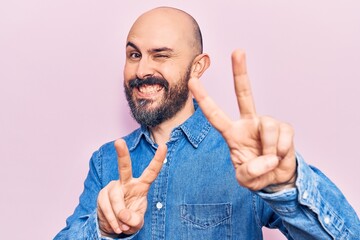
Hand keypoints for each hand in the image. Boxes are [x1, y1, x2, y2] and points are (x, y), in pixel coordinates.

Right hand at [97, 139, 166, 235]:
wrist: (115, 226)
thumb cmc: (130, 219)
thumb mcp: (137, 222)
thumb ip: (135, 219)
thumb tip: (124, 216)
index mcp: (141, 186)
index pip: (151, 172)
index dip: (158, 159)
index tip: (164, 146)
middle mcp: (126, 182)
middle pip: (124, 167)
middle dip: (122, 154)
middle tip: (119, 141)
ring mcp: (112, 187)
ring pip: (116, 199)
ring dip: (119, 216)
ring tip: (122, 227)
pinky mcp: (102, 195)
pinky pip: (106, 208)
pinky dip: (112, 221)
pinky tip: (116, 226)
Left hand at [188, 49, 296, 191]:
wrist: (277, 178)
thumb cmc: (256, 174)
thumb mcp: (245, 179)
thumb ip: (249, 173)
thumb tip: (265, 159)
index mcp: (232, 133)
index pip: (215, 114)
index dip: (204, 98)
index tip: (192, 80)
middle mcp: (248, 123)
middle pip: (244, 94)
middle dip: (240, 72)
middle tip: (238, 50)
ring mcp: (266, 123)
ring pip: (267, 125)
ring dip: (269, 149)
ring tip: (269, 160)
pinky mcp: (284, 128)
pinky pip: (283, 136)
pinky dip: (282, 151)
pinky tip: (280, 156)